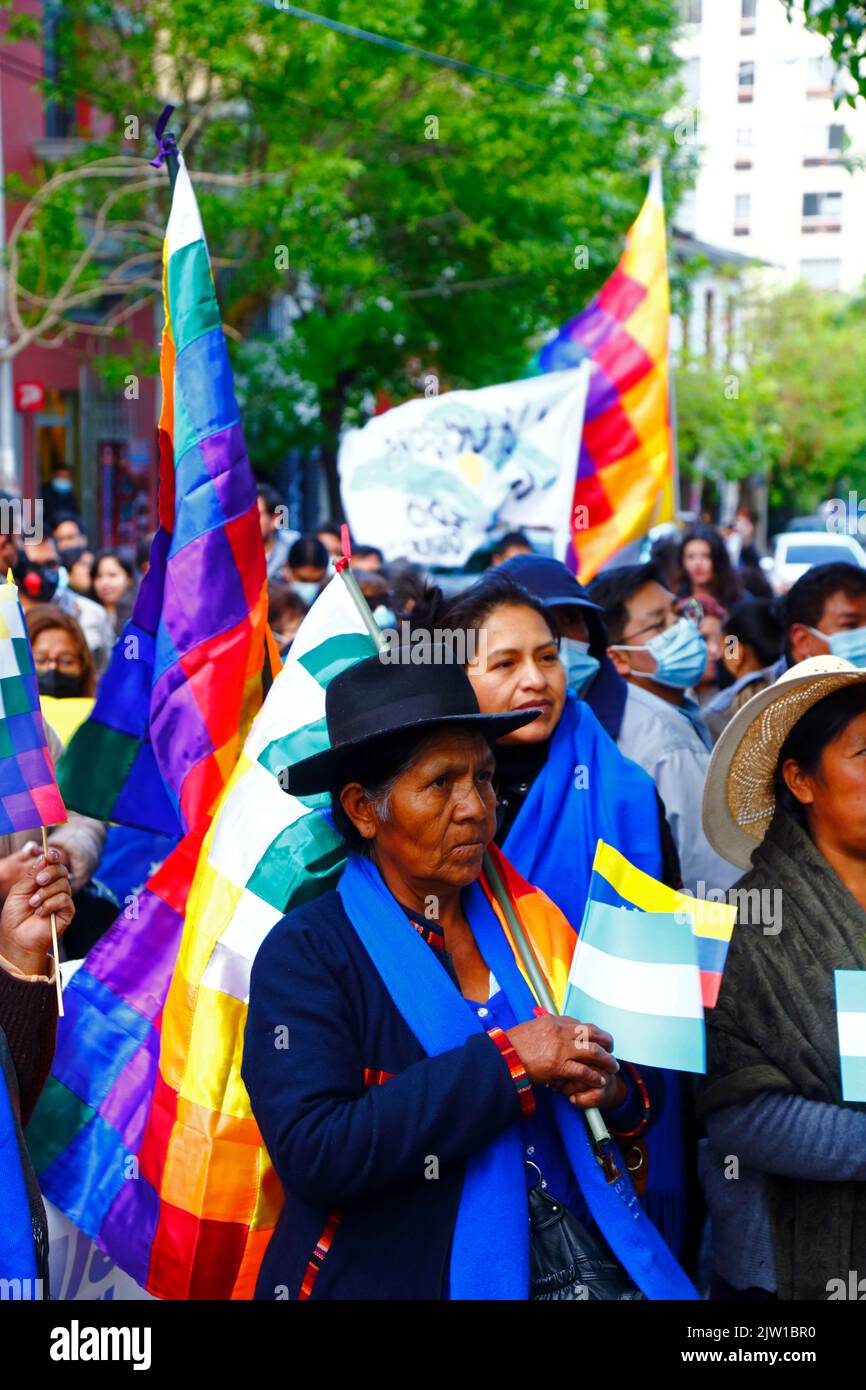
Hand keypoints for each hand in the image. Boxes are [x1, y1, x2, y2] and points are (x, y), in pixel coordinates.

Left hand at [0, 848, 73, 975]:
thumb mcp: (19, 890)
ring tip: (33, 904)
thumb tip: (44, 858)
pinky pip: (64, 900)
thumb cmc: (15, 915)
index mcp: (43, 880)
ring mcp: (62, 899)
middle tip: (38, 881)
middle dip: (50, 873)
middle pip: (62, 870)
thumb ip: (31, 875)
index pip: (53, 863)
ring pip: (63, 885)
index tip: (49, 855)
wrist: (17, 937)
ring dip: (45, 893)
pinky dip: (50, 904)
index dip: (53, 856)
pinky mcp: (68, 911)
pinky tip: (40, 912)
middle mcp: (55, 888)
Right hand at [505, 1015, 619, 1109]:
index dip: (592, 1032)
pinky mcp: (558, 1065)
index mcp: (553, 1021)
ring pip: (593, 1051)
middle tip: (612, 1049)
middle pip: (593, 1033)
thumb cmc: (512, 1045)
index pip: (580, 1023)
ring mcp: (561, 1048)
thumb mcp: (530, 1029)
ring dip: (606, 1060)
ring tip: (613, 1067)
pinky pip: (583, 1071)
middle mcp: (560, 1032)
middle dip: (607, 1041)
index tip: (597, 1038)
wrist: (502, 1056)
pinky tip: (599, 1080)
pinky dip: (594, 1076)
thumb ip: (544, 1029)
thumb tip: (550, 1029)